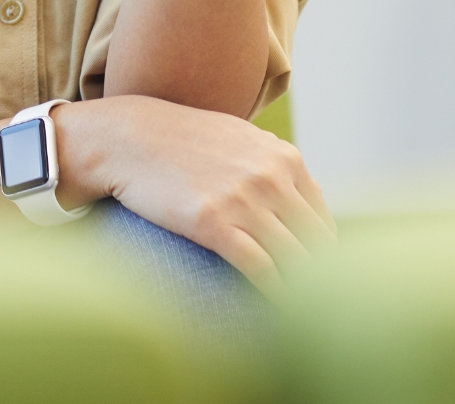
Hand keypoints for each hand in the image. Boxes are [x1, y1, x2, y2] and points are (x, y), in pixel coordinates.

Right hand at [55, 95, 335, 296]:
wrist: (130, 138)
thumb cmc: (183, 138)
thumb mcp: (239, 137)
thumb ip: (276, 162)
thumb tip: (310, 196)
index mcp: (283, 157)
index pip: (321, 218)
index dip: (324, 253)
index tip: (318, 278)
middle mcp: (271, 177)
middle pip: (314, 242)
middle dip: (321, 276)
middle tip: (317, 305)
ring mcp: (244, 200)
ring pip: (292, 258)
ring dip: (300, 291)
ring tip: (300, 316)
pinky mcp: (214, 223)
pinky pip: (259, 267)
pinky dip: (273, 292)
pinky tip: (273, 308)